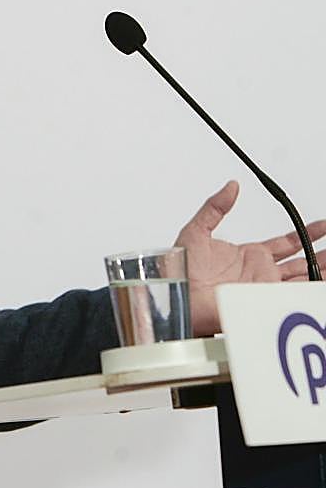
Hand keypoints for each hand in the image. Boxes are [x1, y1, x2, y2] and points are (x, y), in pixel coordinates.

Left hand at [176, 181, 325, 335]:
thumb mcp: (196, 231)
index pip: (286, 243)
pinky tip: (322, 281)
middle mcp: (260, 272)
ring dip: (321, 269)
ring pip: (303, 277)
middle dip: (321, 254)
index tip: (323, 226)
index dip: (305, 233)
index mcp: (248, 255)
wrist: (177, 295)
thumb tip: (231, 187)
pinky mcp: (265, 300)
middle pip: (301, 262)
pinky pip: (294, 294)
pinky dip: (311, 288)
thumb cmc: (179, 271)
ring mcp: (264, 287)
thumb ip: (214, 208)